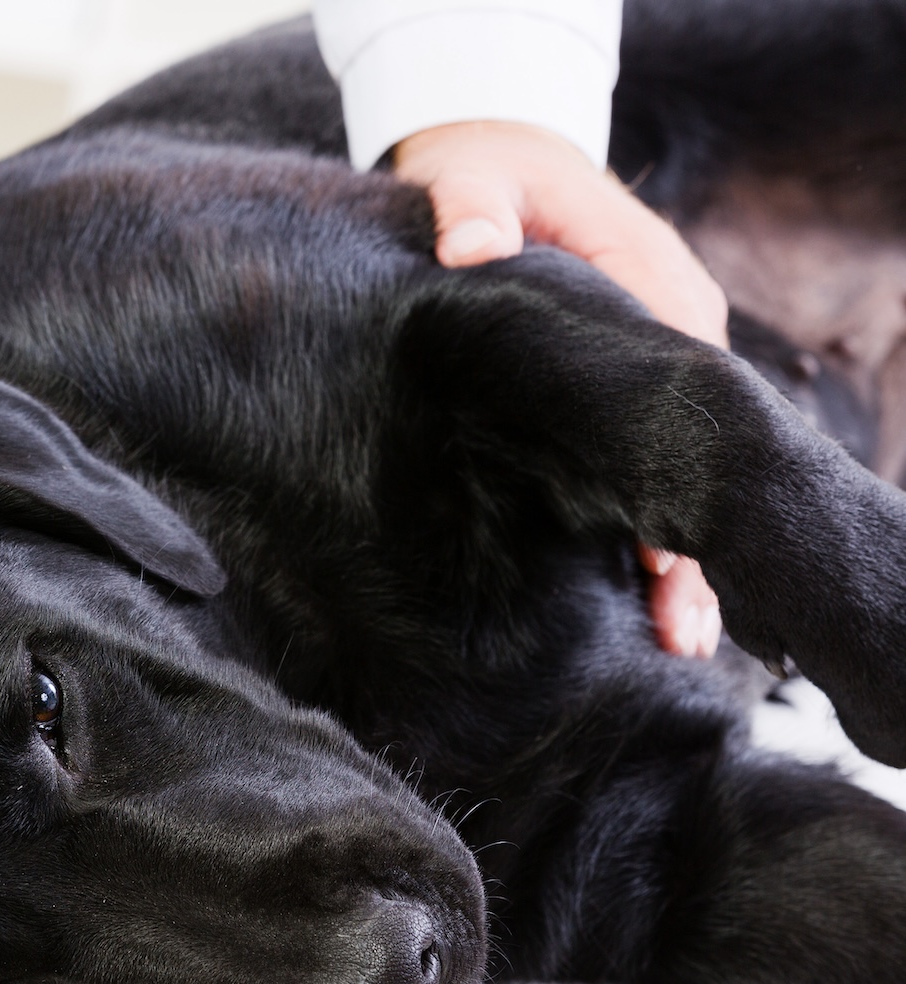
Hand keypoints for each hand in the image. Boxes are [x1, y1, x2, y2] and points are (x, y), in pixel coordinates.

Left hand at [395, 120, 725, 658]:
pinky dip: (653, 527)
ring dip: (682, 554)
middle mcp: (675, 328)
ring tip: (679, 643)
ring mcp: (656, 367)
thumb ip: (469, 208)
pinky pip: (649, 465)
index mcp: (652, 281)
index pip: (682, 391)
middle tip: (682, 631)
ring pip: (683, 471)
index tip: (664, 550)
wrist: (493, 159)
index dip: (674, 474)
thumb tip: (466, 247)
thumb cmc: (484, 175)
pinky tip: (648, 601)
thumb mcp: (469, 179)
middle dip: (692, 540)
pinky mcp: (625, 391)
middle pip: (699, 450)